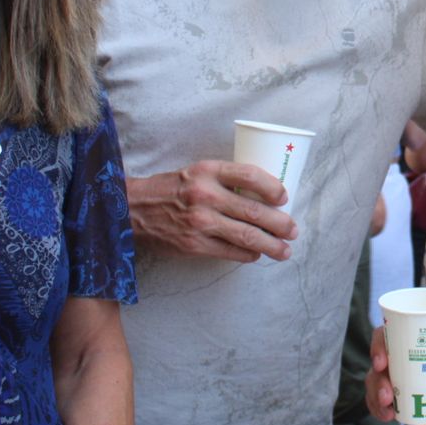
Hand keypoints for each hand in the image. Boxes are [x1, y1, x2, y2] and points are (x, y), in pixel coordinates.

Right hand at [126, 162, 296, 261]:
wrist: (132, 209)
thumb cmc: (171, 188)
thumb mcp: (196, 172)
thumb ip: (225, 179)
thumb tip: (262, 194)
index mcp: (208, 171)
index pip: (250, 175)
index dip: (273, 187)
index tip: (284, 197)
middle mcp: (205, 195)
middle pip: (255, 211)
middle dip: (280, 223)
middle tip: (293, 230)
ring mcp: (200, 222)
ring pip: (247, 236)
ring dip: (272, 245)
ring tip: (285, 250)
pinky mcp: (194, 244)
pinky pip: (230, 251)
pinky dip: (248, 254)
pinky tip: (257, 254)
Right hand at [365, 324, 425, 422]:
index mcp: (397, 335)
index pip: (380, 338)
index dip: (377, 350)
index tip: (382, 364)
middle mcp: (389, 353)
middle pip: (376, 366)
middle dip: (378, 383)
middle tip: (388, 397)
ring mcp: (388, 371)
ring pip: (375, 383)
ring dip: (377, 399)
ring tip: (388, 413)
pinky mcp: (391, 386)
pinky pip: (379, 397)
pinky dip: (380, 408)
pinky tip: (387, 417)